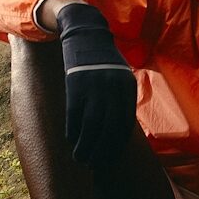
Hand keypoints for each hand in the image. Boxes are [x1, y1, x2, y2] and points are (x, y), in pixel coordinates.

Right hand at [56, 3, 136, 164]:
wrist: (85, 33)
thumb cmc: (103, 59)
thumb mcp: (120, 75)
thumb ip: (122, 98)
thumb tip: (119, 129)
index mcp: (127, 87)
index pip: (124, 124)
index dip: (116, 144)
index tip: (109, 158)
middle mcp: (113, 88)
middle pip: (108, 128)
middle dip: (101, 150)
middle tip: (94, 165)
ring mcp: (94, 87)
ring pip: (91, 126)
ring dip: (85, 146)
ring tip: (81, 159)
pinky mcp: (76, 85)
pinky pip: (74, 115)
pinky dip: (73, 131)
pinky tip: (71, 141)